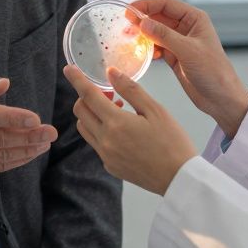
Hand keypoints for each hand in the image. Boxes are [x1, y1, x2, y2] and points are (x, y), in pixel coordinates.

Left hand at [65, 65, 196, 194]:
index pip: (88, 95)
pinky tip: (122, 131)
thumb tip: (111, 72)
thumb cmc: (172, 142)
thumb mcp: (156, 110)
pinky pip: (96, 143)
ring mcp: (106, 156)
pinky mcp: (110, 166)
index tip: (69, 69)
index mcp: (116, 123)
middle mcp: (105, 140)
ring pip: (85, 128)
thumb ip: (131, 90)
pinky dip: (100, 131)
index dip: (76, 80)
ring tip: (118, 111)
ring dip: (92, 114)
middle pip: (81, 111)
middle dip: (88, 97)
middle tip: (110, 94)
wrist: (179, 179)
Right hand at [131, 0, 247, 136]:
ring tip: (129, 40)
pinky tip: (142, 54)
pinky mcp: (174, 56)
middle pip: (158, 16)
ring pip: (155, 31)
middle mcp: (186, 27)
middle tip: (125, 27)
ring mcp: (179, 42)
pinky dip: (147, 48)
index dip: (146, 5)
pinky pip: (156, 47)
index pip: (166, 4)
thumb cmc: (214, 72)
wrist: (221, 98)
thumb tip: (142, 22)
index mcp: (194, 19)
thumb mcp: (188, 51)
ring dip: (142, 35)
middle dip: (142, 20)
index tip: (129, 11)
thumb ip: (164, 35)